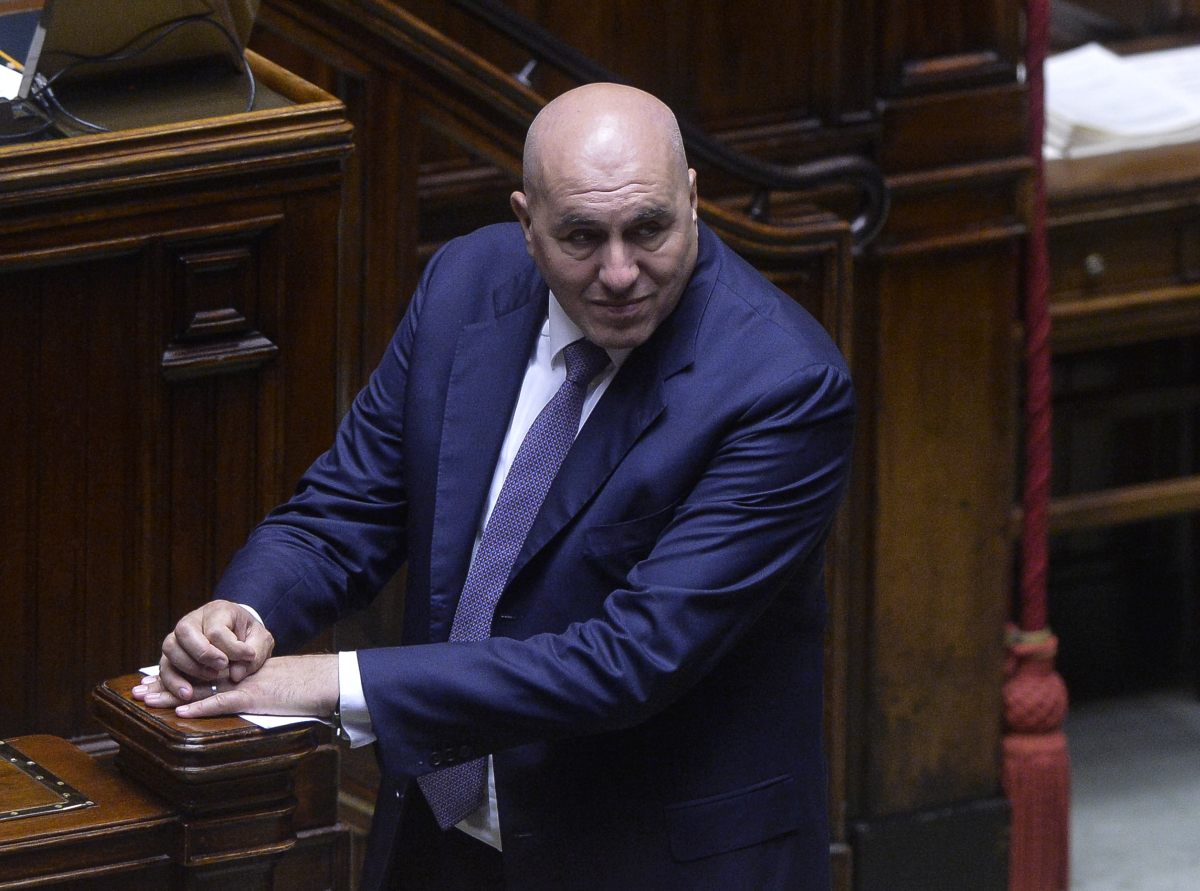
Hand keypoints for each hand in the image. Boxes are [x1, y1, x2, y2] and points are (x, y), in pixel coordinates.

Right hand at [133, 600, 273, 706]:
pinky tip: (187, 694)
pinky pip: (164, 667)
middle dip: (203, 653)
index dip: (232, 647)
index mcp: (218, 611)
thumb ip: (256, 653)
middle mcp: (193, 620)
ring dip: (188, 667)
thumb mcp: (261, 640)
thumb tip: (235, 675)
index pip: (216, 629)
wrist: (238, 635)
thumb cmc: (249, 636)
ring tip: (211, 679)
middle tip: (222, 667)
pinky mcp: (171, 655)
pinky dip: (172, 682)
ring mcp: (178, 636)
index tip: (247, 656)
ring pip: (170, 648)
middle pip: (185, 631)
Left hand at [155, 654, 338, 719]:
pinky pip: (223, 702)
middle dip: (164, 686)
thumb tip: (241, 701)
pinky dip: (201, 706)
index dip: (176, 679)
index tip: (153, 685)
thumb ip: (253, 691)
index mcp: (238, 673)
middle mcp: (236, 675)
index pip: (201, 674)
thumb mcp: (273, 686)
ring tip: (146, 700)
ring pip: (201, 688)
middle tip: (137, 691)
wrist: (323, 680)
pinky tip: (182, 711)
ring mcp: (243, 685)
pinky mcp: (253, 697)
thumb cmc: (303, 687)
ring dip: (172, 696)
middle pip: (193, 679)